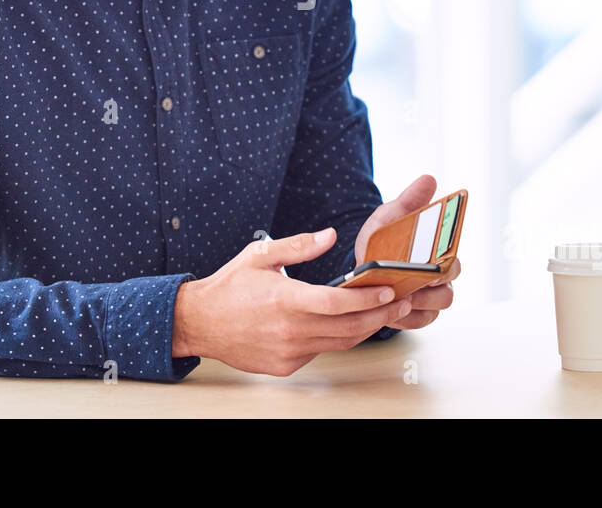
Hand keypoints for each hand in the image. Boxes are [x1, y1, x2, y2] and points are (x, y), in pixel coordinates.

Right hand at [172, 227, 414, 375]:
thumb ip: (298, 246)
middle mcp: (289, 330)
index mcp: (284, 300)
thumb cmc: (229, 286)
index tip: (390, 291)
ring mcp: (288, 351)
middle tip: (403, 303)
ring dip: (366, 329)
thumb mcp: (260, 255)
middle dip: (381, 315)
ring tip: (385, 313)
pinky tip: (348, 325)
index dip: (368, 299)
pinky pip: (320, 352)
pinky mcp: (285, 365)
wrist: (199, 322)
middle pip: (348, 328)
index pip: (337, 303)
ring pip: (339, 343)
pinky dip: (337, 339)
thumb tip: (330, 236)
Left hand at [353, 173, 460, 329]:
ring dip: (417, 306)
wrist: (365, 256)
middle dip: (430, 293)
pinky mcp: (416, 314)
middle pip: (447, 292)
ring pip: (435, 309)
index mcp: (440, 254)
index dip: (446, 270)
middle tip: (410, 288)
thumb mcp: (392, 215)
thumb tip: (429, 179)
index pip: (454, 264)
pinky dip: (406, 319)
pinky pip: (419, 321)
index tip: (432, 271)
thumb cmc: (385, 235)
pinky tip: (391, 311)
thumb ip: (410, 200)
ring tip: (397, 299)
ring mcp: (430, 298)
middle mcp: (441, 279)